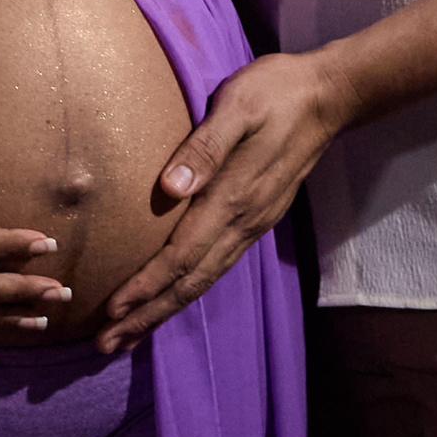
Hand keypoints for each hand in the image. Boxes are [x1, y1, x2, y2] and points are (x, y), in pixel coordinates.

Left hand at [94, 48, 354, 352]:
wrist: (328, 97)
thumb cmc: (274, 92)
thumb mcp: (237, 106)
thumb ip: (203, 148)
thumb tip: (168, 189)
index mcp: (233, 198)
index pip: (181, 255)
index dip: (146, 286)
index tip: (112, 311)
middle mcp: (244, 221)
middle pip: (191, 282)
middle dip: (148, 315)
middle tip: (108, 344)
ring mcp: (254, 224)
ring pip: (205, 279)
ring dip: (166, 309)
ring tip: (131, 333)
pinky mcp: (258, 218)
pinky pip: (218, 265)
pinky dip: (189, 288)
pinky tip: (173, 295)